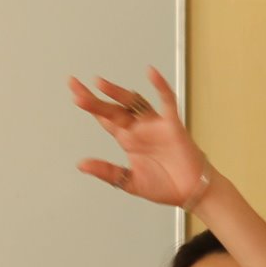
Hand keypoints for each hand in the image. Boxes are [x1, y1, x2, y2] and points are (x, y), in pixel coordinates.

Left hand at [69, 68, 208, 206]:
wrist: (190, 193)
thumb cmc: (165, 185)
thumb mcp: (129, 182)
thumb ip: (107, 172)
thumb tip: (81, 164)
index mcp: (128, 140)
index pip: (105, 119)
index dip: (90, 106)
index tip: (74, 94)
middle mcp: (139, 129)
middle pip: (113, 109)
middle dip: (95, 99)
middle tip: (75, 87)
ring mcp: (155, 125)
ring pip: (134, 103)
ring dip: (118, 93)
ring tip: (99, 84)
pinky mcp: (173, 125)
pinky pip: (167, 102)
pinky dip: (160, 87)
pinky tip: (151, 73)